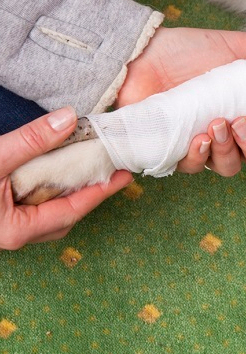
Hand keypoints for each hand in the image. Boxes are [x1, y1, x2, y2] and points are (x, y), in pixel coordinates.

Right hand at [0, 108, 132, 249]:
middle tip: (111, 167)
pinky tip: (52, 168)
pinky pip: (31, 206)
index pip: (72, 210)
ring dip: (67, 191)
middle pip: (64, 216)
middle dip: (89, 193)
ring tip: (87, 165)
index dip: (101, 191)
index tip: (124, 174)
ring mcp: (3, 228)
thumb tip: (68, 118)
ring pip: (47, 214)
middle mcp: (11, 235)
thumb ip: (29, 141)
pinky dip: (47, 189)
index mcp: (13, 231)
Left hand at [119, 26, 245, 170]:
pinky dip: (199, 157)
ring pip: (229, 167)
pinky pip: (194, 168)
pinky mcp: (176, 151)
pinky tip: (198, 138)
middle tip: (242, 123)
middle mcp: (233, 132)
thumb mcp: (236, 46)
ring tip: (216, 124)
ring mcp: (206, 144)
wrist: (140, 55)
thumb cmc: (189, 51)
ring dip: (227, 151)